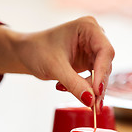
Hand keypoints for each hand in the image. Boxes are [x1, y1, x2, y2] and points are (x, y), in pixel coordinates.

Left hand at [0, 16, 114, 112]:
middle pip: (105, 64)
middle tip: (90, 104)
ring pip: (101, 74)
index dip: (103, 72)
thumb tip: (91, 101)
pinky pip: (93, 79)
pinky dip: (83, 88)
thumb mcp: (55, 67)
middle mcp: (94, 37)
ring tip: (67, 90)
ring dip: (89, 89)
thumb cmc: (37, 50)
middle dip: (97, 85)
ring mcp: (92, 50)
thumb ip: (74, 84)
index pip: (105, 51)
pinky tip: (63, 87)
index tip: (97, 92)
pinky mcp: (88, 62)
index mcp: (88, 28)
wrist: (25, 52)